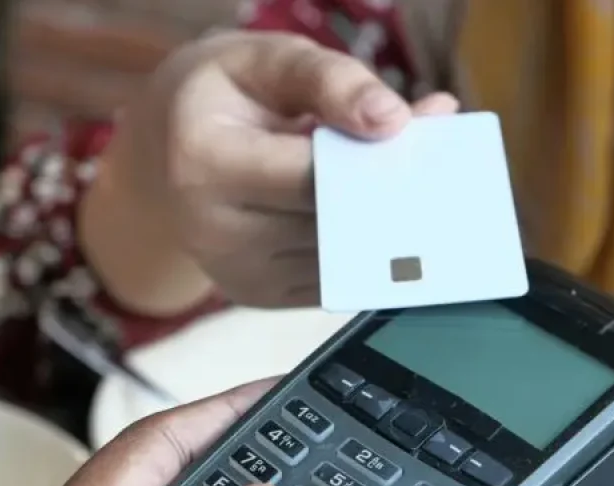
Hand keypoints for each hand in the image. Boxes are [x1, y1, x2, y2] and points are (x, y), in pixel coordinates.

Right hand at [115, 30, 459, 306]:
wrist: (167, 152)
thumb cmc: (224, 96)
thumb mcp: (267, 60)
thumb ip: (332, 80)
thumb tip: (394, 120)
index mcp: (205, 162)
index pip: (314, 175)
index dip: (377, 161)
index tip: (429, 140)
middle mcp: (213, 230)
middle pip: (335, 222)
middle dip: (395, 194)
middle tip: (446, 168)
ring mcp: (237, 274)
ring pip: (344, 256)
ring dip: (390, 225)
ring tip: (417, 185)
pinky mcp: (261, 298)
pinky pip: (337, 278)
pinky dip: (370, 250)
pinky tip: (387, 218)